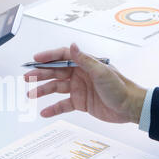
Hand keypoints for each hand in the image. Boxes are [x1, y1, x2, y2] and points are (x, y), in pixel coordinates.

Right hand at [24, 44, 146, 123]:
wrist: (130, 107)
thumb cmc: (120, 87)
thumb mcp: (102, 72)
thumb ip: (85, 60)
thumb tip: (73, 46)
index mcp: (85, 64)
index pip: (63, 57)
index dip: (49, 57)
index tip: (35, 59)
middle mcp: (79, 75)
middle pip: (55, 72)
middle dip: (40, 74)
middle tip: (28, 77)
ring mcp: (78, 89)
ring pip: (56, 88)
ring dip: (43, 91)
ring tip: (30, 94)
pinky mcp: (80, 102)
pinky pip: (63, 105)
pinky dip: (53, 108)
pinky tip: (44, 112)